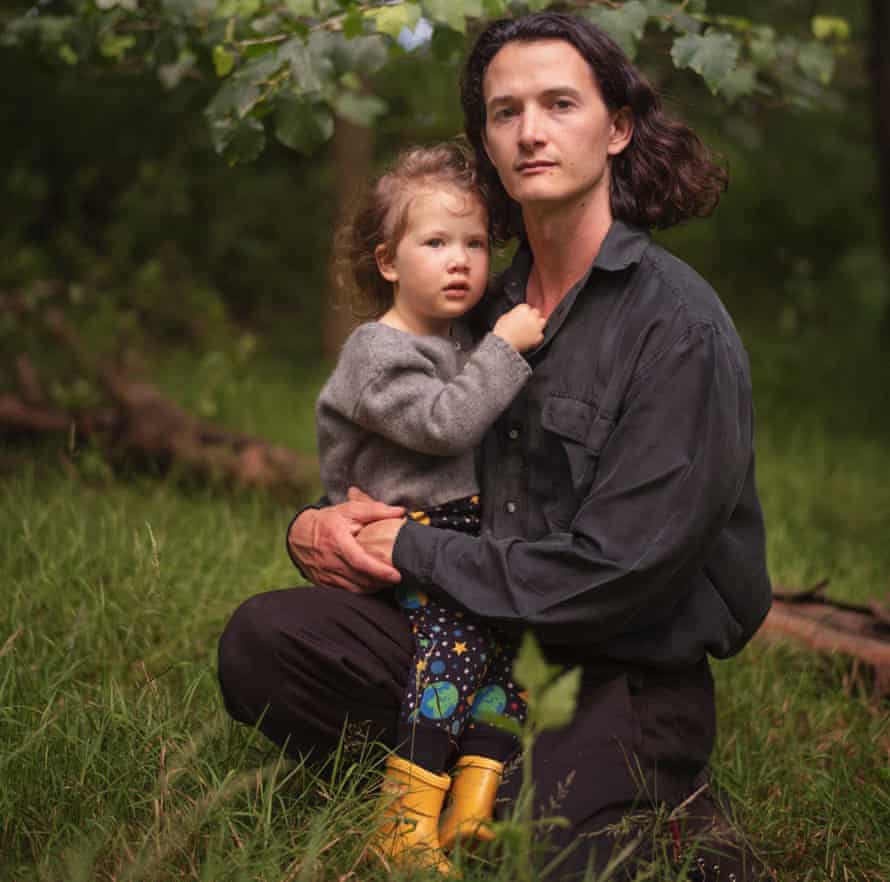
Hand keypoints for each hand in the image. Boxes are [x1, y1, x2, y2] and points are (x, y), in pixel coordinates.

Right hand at [287, 486, 404, 592]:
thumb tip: (400, 511)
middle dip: (381, 582)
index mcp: (337, 541)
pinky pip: (346, 592)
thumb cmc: (328, 520)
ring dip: (373, 588)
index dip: (379, 571)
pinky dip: (361, 590)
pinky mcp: (323, 583)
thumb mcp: (349, 510)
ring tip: (387, 582)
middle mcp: (329, 561)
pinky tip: (371, 584)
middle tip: (397, 578)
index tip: (396, 575)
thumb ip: (376, 510)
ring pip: (354, 589)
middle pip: (360, 579)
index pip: (360, 561)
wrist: (299, 533)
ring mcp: (325, 574)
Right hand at [492, 303, 545, 352]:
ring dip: (537, 324)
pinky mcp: (538, 337)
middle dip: (532, 316)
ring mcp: (536, 327)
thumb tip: (516, 315)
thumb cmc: (502, 331)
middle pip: (536, 312)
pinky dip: (536, 336)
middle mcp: (532, 316)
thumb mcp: (504, 317)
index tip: (520, 316)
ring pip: (542, 321)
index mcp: (523, 309)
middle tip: (526, 322)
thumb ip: (514, 313)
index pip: (526, 307)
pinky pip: (540, 335)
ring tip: (531, 329)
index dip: (523, 312)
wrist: (503, 344)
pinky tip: (530, 338)